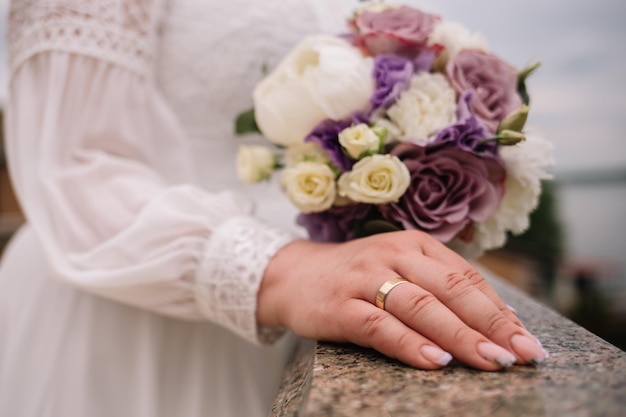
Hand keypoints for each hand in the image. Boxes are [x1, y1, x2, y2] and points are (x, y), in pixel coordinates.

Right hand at [258, 230, 547, 370]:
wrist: (294, 275)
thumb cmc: (357, 277)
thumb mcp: (400, 270)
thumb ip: (440, 287)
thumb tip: (498, 320)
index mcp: (414, 244)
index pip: (466, 277)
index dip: (499, 310)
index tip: (526, 340)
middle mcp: (392, 255)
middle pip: (449, 290)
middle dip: (489, 324)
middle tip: (521, 354)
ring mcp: (365, 279)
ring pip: (419, 306)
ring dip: (458, 336)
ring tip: (489, 361)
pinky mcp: (341, 306)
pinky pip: (380, 326)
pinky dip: (409, 344)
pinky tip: (434, 362)